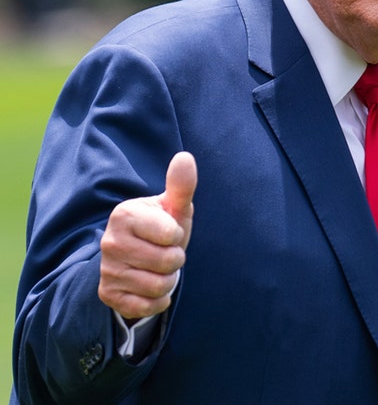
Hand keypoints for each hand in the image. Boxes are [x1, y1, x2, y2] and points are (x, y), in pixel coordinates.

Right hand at [98, 151, 196, 320]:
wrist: (139, 259)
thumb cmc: (163, 228)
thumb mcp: (174, 208)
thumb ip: (181, 185)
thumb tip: (185, 157)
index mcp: (124, 214)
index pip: (172, 234)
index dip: (178, 236)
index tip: (168, 232)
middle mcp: (109, 241)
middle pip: (168, 261)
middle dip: (176, 259)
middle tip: (165, 252)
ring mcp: (106, 269)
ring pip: (159, 285)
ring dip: (168, 280)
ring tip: (158, 268)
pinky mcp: (108, 294)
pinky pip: (146, 306)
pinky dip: (157, 300)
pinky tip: (150, 287)